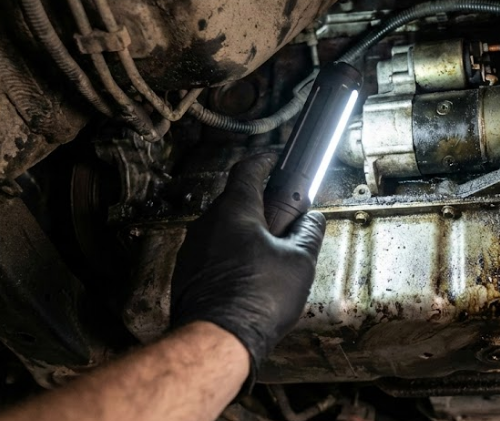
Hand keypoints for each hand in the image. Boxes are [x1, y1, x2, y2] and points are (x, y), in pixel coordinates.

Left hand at [170, 155, 325, 382]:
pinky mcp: (187, 274)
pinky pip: (213, 253)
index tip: (276, 159)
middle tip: (285, 220)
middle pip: (236, 201)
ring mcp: (192, 249)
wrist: (218, 340)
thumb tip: (312, 219)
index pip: (248, 169)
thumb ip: (309, 232)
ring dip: (246, 234)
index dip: (265, 161)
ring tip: (270, 257)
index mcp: (235, 210)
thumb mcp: (300, 261)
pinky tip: (249, 278)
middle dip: (261, 206)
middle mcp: (207, 223)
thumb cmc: (259, 296)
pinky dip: (231, 256)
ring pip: (223, 230)